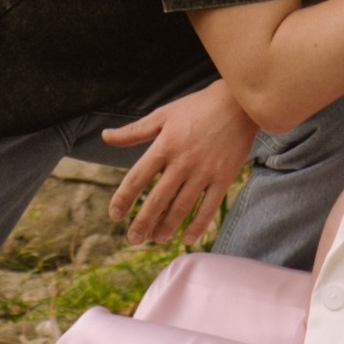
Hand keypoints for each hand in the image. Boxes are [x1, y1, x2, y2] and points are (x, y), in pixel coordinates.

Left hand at [99, 77, 258, 246]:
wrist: (239, 104)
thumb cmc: (197, 107)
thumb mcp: (163, 115)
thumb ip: (133, 131)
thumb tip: (105, 136)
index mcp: (164, 146)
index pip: (137, 178)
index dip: (123, 198)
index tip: (115, 215)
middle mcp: (182, 162)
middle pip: (157, 199)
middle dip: (143, 222)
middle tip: (133, 238)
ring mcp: (204, 172)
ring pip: (182, 207)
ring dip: (167, 226)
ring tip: (156, 238)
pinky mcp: (224, 178)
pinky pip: (209, 207)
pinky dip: (198, 225)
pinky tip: (187, 238)